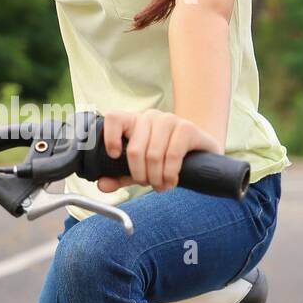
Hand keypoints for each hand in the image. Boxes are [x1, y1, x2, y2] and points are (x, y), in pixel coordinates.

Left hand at [97, 109, 222, 192]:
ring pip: (153, 155)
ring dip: (156, 178)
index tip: (114, 156)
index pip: (114, 118)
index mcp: (133, 122)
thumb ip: (119, 175)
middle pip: (134, 149)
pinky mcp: (186, 128)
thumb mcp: (140, 168)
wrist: (200, 152)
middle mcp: (149, 117)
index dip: (110, 138)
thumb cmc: (165, 157)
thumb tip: (102, 185)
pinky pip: (172, 155)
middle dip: (140, 175)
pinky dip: (170, 174)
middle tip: (147, 184)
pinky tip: (171, 181)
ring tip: (161, 186)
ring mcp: (169, 120)